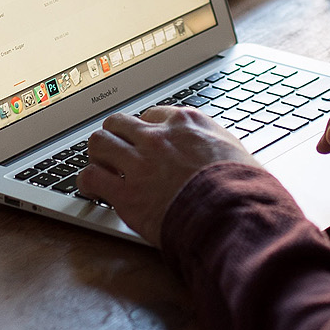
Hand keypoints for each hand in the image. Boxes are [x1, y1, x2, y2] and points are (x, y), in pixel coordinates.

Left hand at [77, 106, 258, 244]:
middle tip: (117, 151)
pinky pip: (91, 176)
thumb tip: (221, 154)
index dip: (147, 130)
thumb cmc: (243, 188)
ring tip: (100, 166)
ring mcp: (139, 163)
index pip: (154, 115)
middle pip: (119, 122)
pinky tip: (91, 189)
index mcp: (187, 123)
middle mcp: (159, 137)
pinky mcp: (126, 193)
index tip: (146, 142)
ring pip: (99, 142)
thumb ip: (217, 146)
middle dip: (116, 136)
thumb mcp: (237, 152)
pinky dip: (87, 182)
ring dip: (98, 154)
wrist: (233, 214)